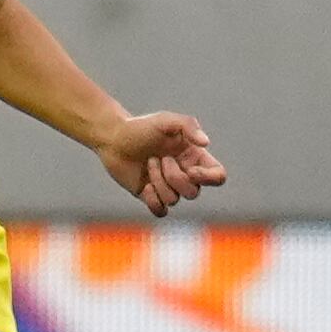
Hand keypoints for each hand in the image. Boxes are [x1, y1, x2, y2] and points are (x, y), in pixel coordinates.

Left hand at [97, 110, 222, 216]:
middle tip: (159, 158)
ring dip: (158, 181)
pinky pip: (161, 211)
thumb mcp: (166, 120)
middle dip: (174, 177)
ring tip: (148, 163)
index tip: (191, 170)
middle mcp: (184, 173)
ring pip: (174, 200)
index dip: (209, 178)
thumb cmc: (140, 127)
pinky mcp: (151, 197)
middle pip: (193, 192)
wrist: (113, 138)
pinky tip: (144, 186)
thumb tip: (206, 142)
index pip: (218, 176)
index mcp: (194, 157)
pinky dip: (153, 201)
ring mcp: (168, 187)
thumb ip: (188, 126)